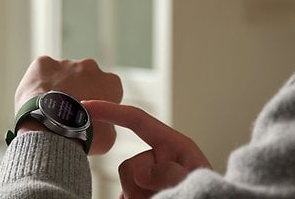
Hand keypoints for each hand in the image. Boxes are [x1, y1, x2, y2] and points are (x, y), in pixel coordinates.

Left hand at [14, 56, 122, 154]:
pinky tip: (35, 100)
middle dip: (77, 91)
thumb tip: (100, 126)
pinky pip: (41, 72)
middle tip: (66, 114)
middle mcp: (91, 66)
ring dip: (57, 88)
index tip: (86, 117)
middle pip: (83, 78)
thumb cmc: (82, 136)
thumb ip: (107, 124)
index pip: (107, 90)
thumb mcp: (107, 138)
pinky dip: (38, 83)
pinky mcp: (43, 63)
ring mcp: (66, 63)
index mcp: (111, 82)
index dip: (96, 104)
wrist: (53, 130)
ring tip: (48, 111)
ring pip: (61, 75)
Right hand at [84, 100, 211, 198]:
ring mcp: (147, 180)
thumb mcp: (195, 177)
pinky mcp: (139, 196)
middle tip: (165, 195)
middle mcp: (157, 160)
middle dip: (140, 185)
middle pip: (127, 167)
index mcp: (172, 145)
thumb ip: (170, 171)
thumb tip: (143, 172)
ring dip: (139, 198)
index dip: (110, 110)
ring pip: (125, 188)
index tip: (85, 104)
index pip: (136, 120)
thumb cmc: (208, 195)